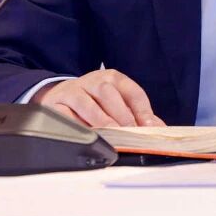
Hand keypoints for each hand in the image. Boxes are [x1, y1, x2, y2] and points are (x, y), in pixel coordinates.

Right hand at [32, 69, 166, 127]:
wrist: (60, 94)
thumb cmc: (95, 101)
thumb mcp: (117, 101)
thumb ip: (138, 115)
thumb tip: (159, 129)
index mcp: (112, 78)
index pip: (131, 91)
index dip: (142, 110)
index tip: (150, 127)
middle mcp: (92, 81)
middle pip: (108, 93)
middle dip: (121, 115)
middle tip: (130, 134)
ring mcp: (72, 92)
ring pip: (86, 103)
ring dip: (101, 121)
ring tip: (112, 136)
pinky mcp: (55, 104)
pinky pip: (65, 115)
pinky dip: (77, 126)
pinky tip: (87, 136)